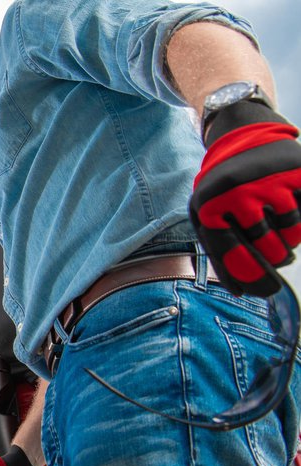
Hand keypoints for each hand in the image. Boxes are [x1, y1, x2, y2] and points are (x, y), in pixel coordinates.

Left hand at [190, 102, 300, 296]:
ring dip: (289, 243)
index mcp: (208, 205)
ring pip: (290, 235)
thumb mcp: (207, 216)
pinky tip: (291, 215)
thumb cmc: (224, 191)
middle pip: (265, 249)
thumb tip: (240, 291)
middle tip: (276, 256)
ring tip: (280, 232)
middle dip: (274, 260)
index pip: (230, 253)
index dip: (249, 276)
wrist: (244, 139)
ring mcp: (267, 180)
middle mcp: (235, 191)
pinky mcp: (297, 172)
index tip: (266, 292)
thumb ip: (218, 252)